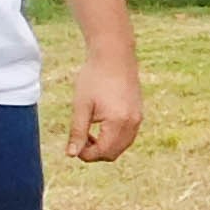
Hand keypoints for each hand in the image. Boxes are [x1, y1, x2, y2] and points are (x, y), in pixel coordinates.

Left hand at [69, 46, 141, 165]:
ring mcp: (138, 118)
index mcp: (118, 122)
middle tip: (80, 138)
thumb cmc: (94, 77)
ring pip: (121, 146)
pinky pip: (127, 136)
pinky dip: (114, 137)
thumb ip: (77, 132)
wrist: (114, 55)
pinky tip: (101, 123)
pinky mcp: (138, 113)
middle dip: (95, 152)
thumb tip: (71, 154)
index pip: (103, 153)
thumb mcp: (81, 106)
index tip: (73, 144)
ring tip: (90, 130)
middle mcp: (132, 123)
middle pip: (113, 154)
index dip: (85, 154)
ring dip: (105, 145)